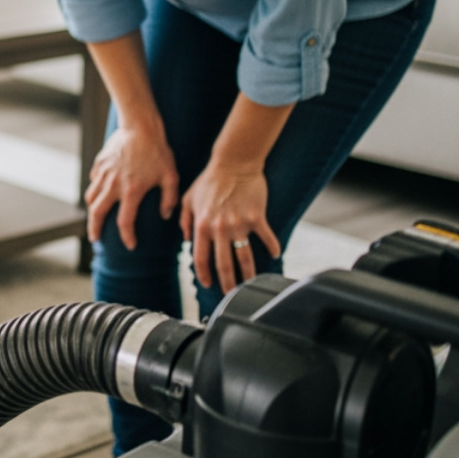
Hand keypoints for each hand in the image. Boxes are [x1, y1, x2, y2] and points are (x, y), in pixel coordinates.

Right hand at [84, 124, 178, 249]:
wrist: (140, 126)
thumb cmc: (158, 151)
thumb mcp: (171, 176)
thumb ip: (169, 199)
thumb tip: (165, 216)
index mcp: (131, 191)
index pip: (125, 222)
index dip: (127, 237)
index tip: (130, 245)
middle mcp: (113, 185)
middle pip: (97, 213)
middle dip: (95, 230)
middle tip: (96, 240)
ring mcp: (104, 173)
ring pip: (91, 197)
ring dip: (92, 211)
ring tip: (94, 220)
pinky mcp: (100, 163)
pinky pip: (93, 181)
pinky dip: (94, 190)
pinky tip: (99, 194)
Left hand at [180, 161, 280, 292]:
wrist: (234, 162)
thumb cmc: (210, 179)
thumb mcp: (189, 198)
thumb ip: (184, 219)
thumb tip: (185, 239)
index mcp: (201, 225)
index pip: (200, 257)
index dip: (204, 274)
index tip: (208, 284)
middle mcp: (219, 228)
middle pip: (223, 264)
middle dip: (226, 283)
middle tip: (230, 295)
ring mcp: (239, 224)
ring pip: (244, 257)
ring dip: (248, 274)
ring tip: (251, 284)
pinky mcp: (256, 217)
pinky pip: (266, 238)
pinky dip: (272, 248)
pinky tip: (275, 256)